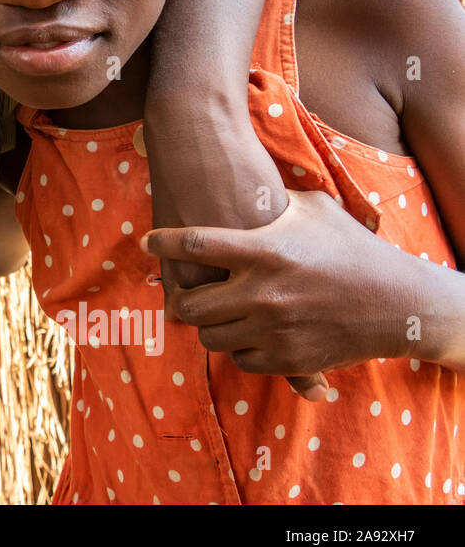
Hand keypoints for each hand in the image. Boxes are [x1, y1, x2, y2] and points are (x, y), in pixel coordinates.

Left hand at [142, 114, 324, 396]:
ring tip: (215, 313)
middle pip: (189, 303)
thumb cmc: (352, 248)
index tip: (149, 241)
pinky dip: (238, 347)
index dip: (163, 242)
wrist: (397, 302)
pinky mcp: (287, 359)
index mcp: (264, 249)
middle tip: (183, 293)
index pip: (194, 244)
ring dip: (208, 326)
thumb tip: (238, 187)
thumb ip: (269, 203)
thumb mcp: (311, 211)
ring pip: (209, 336)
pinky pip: (240, 358)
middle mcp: (262, 291)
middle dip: (180, 299)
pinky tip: (246, 333)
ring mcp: (273, 328)